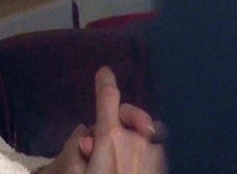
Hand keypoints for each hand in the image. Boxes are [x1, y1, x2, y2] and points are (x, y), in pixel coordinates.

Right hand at [36, 67, 165, 173]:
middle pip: (127, 114)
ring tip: (121, 161)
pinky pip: (155, 150)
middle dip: (118, 118)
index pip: (107, 99)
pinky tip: (136, 168)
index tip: (104, 72)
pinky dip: (147, 153)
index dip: (104, 83)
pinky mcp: (163, 166)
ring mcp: (155, 153)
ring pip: (143, 134)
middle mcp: (136, 139)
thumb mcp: (73, 172)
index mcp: (110, 138)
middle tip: (105, 135)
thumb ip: (75, 150)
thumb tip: (86, 136)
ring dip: (133, 139)